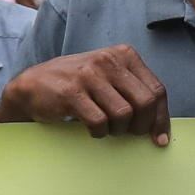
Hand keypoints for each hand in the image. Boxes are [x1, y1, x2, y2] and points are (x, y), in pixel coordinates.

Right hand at [0, 46, 171, 140]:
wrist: (33, 85)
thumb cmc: (78, 85)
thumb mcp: (109, 78)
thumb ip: (134, 93)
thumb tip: (159, 128)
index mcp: (124, 55)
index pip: (157, 90)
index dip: (161, 118)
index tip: (158, 138)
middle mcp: (108, 60)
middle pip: (145, 103)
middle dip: (141, 126)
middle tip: (129, 134)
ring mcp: (89, 74)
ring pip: (123, 114)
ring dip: (118, 131)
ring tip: (107, 129)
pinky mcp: (72, 92)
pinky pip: (99, 122)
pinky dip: (99, 133)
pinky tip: (92, 130)